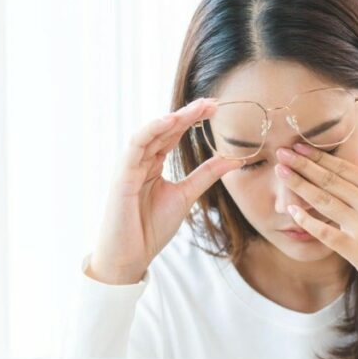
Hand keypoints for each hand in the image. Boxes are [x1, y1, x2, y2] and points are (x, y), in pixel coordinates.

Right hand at [88, 99, 242, 283]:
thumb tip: (235, 159)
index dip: (193, 120)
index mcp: (153, 165)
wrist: (130, 256)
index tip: (215, 108)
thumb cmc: (151, 228)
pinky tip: (170, 121)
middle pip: (164, 129)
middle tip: (212, 102)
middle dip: (188, 114)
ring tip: (197, 108)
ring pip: (151, 133)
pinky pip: (136, 146)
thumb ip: (207, 175)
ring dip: (174, 118)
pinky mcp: (122, 175)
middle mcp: (140, 161)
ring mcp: (130, 166)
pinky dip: (152, 131)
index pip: (174, 135)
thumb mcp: (186, 196)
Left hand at [275, 143, 357, 326]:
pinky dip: (306, 220)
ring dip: (299, 185)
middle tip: (281, 152)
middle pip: (331, 180)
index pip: (346, 168)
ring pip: (324, 201)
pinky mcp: (355, 250)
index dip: (319, 156)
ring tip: (280, 173)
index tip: (299, 146)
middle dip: (303, 165)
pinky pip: (324, 231)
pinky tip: (291, 210)